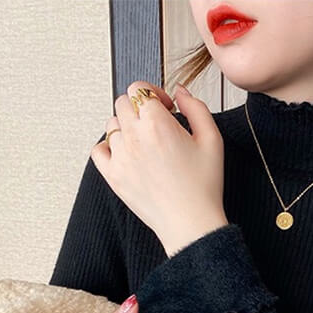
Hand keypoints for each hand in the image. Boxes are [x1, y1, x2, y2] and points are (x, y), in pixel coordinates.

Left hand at [90, 81, 228, 256]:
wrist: (191, 223)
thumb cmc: (204, 187)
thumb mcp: (213, 141)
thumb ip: (197, 108)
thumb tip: (180, 93)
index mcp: (158, 124)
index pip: (141, 89)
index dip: (155, 94)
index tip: (165, 108)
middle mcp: (135, 137)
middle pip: (122, 102)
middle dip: (139, 108)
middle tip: (155, 124)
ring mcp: (120, 156)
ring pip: (112, 124)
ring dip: (126, 127)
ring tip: (145, 143)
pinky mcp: (113, 176)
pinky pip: (99, 150)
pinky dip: (108, 147)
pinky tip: (126, 154)